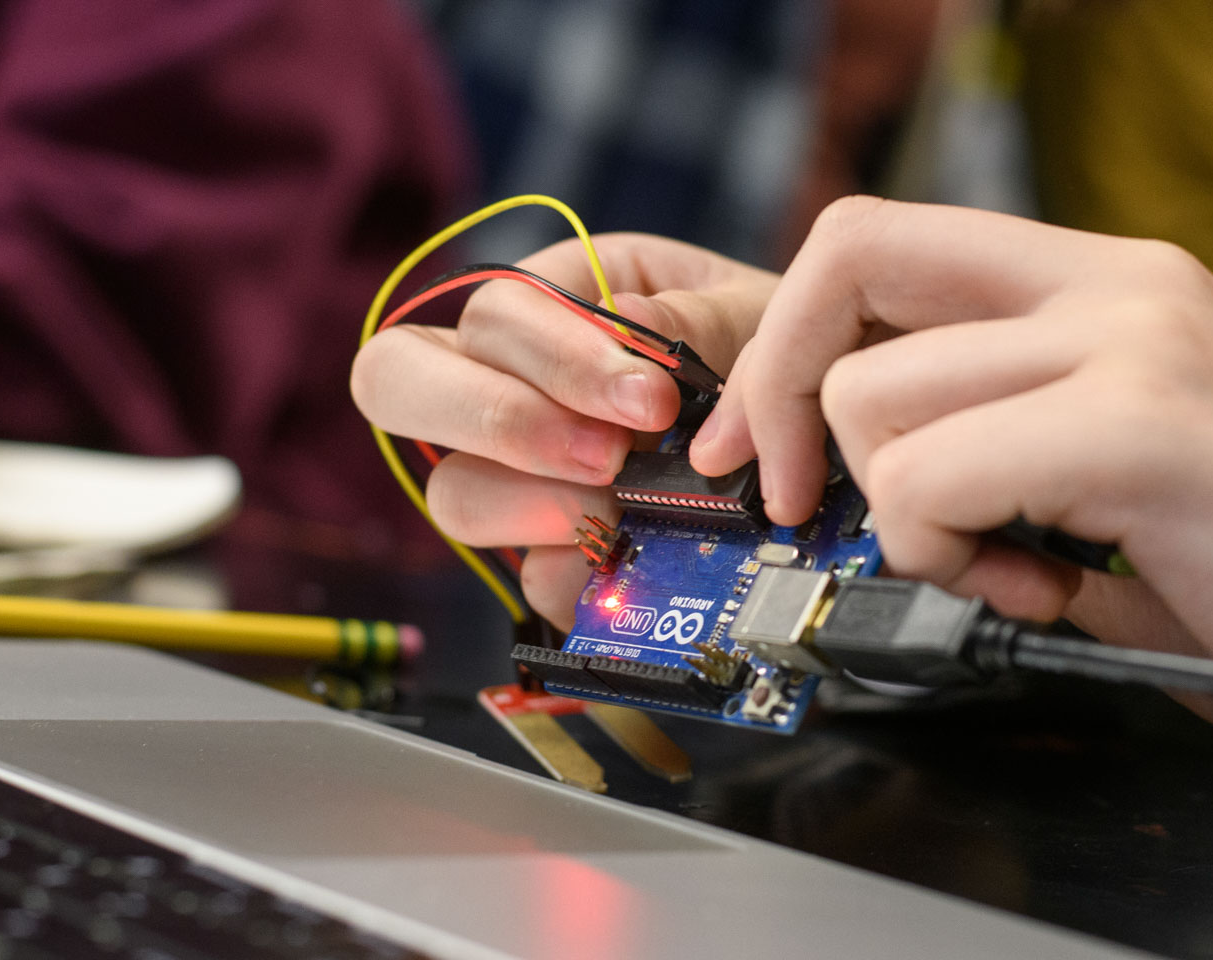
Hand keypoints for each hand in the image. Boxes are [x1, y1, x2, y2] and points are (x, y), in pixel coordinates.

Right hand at [351, 233, 777, 625]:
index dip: (552, 359)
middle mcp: (509, 377)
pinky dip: (576, 576)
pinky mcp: (553, 548)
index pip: (488, 315)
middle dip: (502, 423)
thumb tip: (631, 323)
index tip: (650, 401)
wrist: (814, 424)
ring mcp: (517, 469)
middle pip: (398, 383)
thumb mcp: (752, 311)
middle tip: (608, 456)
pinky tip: (632, 560)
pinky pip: (526, 575)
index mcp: (552, 295)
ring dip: (532, 504)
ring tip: (622, 508)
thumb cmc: (770, 347)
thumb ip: (697, 317)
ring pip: (452, 490)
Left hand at [693, 199, 1212, 806]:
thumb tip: (843, 448)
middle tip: (809, 506)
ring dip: (907, 516)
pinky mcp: (1145, 422)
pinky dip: (948, 559)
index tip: (765, 446)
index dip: (790, 337)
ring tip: (1014, 571)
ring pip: (879, 395)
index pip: (884, 237)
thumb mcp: (1110, 469)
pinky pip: (933, 480)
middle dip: (790, 400)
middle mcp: (1122, 280)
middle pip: (850, 263)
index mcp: (1113, 279)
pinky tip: (1046, 592)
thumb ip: (1000, 428)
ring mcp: (1137, 338)